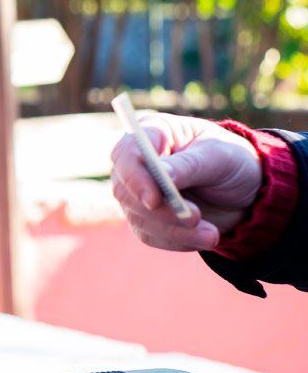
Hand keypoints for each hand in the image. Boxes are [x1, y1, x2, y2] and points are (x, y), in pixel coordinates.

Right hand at [111, 113, 261, 251]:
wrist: (247, 191)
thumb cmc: (232, 161)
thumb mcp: (219, 157)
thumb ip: (188, 165)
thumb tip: (162, 176)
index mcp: (153, 133)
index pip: (127, 153)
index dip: (134, 176)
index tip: (153, 200)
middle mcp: (137, 163)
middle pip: (125, 190)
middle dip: (159, 210)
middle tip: (194, 218)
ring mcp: (137, 192)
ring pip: (138, 217)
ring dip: (174, 230)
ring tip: (212, 235)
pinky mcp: (145, 218)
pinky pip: (150, 235)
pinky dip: (178, 240)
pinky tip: (203, 236)